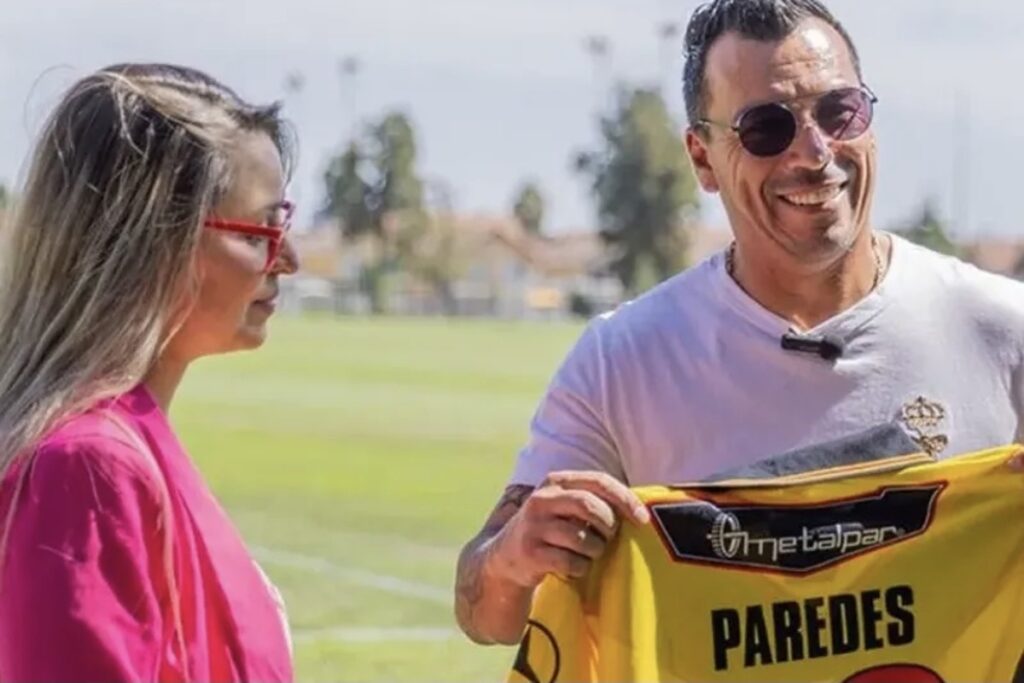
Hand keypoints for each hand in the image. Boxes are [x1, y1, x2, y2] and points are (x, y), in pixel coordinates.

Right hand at [486, 470, 649, 588]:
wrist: (506, 558)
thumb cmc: (551, 530)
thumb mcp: (566, 507)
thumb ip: (595, 501)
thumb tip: (641, 509)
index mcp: (556, 481)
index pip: (598, 481)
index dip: (625, 499)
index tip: (643, 519)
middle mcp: (542, 499)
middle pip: (591, 507)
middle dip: (608, 527)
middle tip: (608, 539)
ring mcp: (534, 525)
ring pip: (584, 539)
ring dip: (595, 552)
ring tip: (587, 554)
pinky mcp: (530, 552)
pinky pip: (572, 562)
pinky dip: (580, 568)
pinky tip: (571, 566)